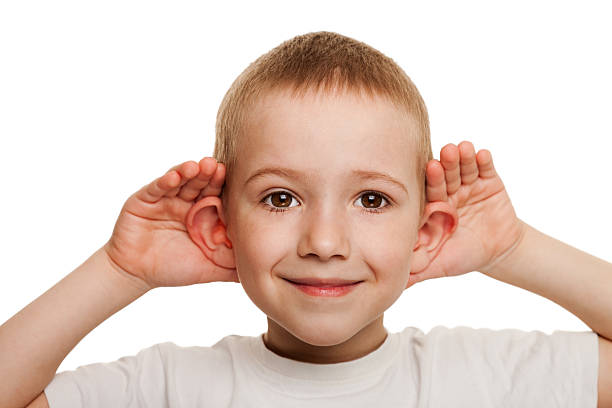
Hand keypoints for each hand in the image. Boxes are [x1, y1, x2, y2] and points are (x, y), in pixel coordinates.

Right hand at [103, 157, 237, 290]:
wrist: (137, 274)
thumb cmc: (174, 269)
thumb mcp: (209, 268)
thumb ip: (234, 268)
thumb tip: (264, 271)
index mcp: (203, 214)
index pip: (217, 195)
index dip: (224, 186)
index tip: (234, 177)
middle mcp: (186, 202)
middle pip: (200, 183)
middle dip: (209, 174)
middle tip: (217, 166)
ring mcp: (166, 199)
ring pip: (180, 180)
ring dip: (189, 172)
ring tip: (198, 166)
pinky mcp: (144, 199)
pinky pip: (156, 187)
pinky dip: (165, 181)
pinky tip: (174, 177)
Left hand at [406, 141, 526, 287]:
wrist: (497, 253)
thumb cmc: (462, 257)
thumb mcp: (439, 264)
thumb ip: (417, 270)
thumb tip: (392, 284)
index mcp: (433, 207)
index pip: (431, 191)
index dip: (432, 181)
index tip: (430, 167)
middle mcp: (448, 192)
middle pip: (447, 175)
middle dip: (447, 165)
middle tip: (446, 153)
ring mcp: (468, 185)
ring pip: (464, 168)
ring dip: (463, 158)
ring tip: (463, 148)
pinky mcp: (489, 182)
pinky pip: (486, 169)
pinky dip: (484, 161)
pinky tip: (482, 153)